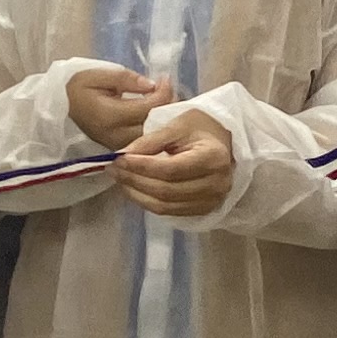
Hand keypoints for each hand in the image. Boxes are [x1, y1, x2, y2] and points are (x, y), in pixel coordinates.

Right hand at [64, 64, 173, 151]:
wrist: (59, 105)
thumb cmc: (77, 87)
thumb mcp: (98, 74)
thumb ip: (125, 78)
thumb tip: (151, 85)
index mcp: (110, 115)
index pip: (147, 108)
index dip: (163, 93)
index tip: (166, 79)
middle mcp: (115, 135)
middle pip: (153, 126)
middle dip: (166, 109)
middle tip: (171, 92)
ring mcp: (116, 144)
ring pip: (150, 138)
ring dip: (162, 121)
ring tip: (166, 103)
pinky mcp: (116, 147)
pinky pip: (142, 143)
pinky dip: (153, 130)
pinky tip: (156, 116)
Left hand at [117, 111, 235, 219]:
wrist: (223, 141)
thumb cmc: (201, 127)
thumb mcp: (177, 125)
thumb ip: (150, 141)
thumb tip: (123, 155)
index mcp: (213, 158)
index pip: (170, 169)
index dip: (141, 166)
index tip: (119, 158)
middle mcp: (216, 184)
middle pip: (166, 190)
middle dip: (134, 180)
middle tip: (113, 168)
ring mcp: (211, 201)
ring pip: (164, 206)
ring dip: (137, 194)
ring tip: (120, 179)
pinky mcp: (203, 210)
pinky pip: (169, 212)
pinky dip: (147, 202)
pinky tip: (135, 189)